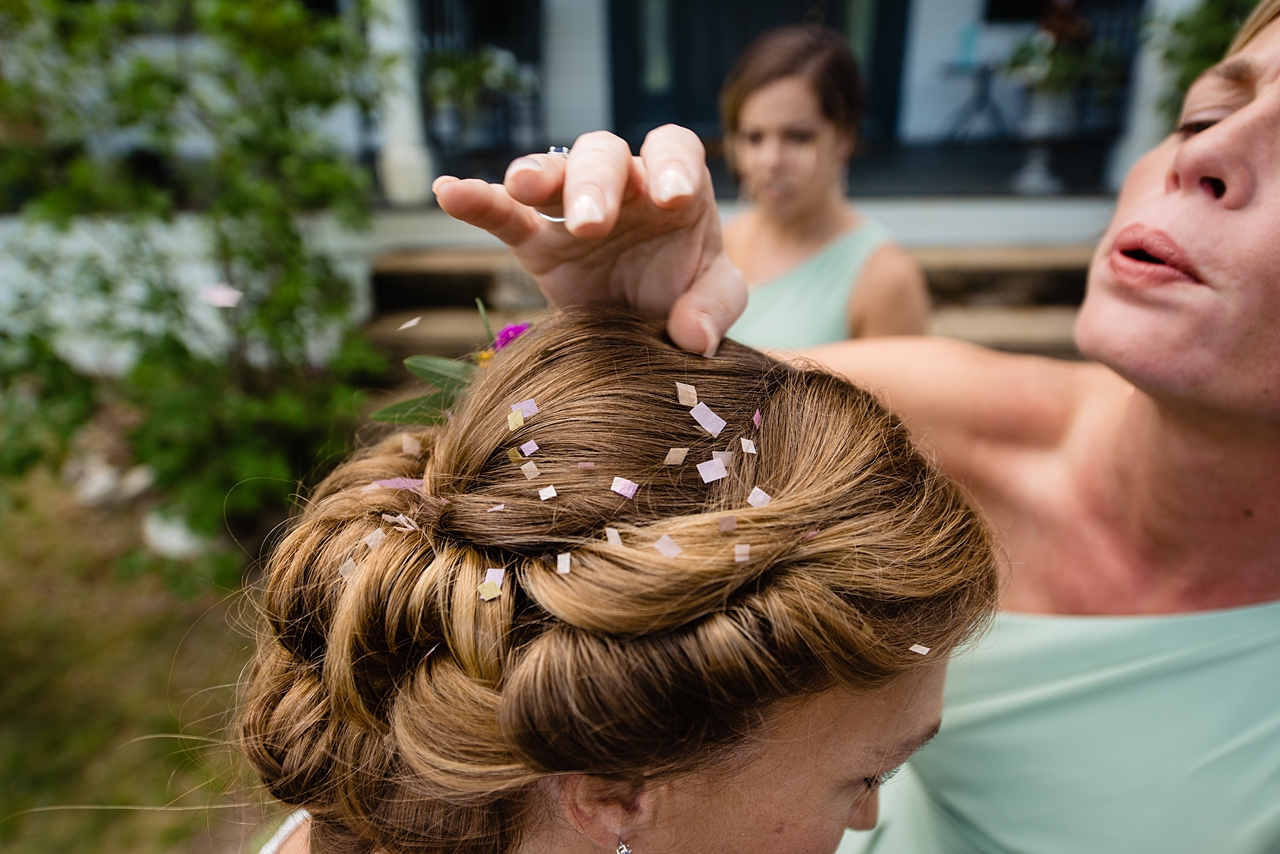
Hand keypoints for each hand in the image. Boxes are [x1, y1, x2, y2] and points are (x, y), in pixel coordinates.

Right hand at [432, 125, 745, 355]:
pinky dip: (477, 201)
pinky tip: (448, 192)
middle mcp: (623, 186)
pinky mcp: (537, 243)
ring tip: (523, 189)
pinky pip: (504, 215)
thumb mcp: (715, 297)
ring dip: (538, 176)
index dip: (673, 165)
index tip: (673, 198)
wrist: (647, 333)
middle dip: (596, 183)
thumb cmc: (689, 296)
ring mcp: (573, 210)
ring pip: (553, 173)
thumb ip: (715, 307)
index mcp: (673, 186)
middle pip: (604, 155)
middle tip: (592, 225)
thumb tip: (692, 338)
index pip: (674, 149)